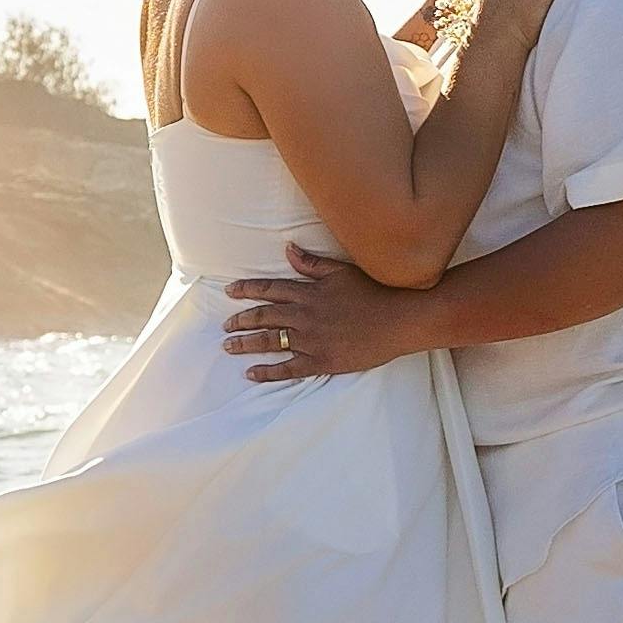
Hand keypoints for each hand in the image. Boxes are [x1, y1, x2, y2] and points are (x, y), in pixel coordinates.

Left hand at [227, 244, 432, 383]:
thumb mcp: (341, 271)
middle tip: (224, 326)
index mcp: (308, 292)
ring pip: (270, 342)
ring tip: (228, 346)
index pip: (269, 289)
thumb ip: (312, 263)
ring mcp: (311, 340)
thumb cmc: (373, 291)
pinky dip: (267, 372)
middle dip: (240, 321)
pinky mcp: (321, 361)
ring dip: (246, 344)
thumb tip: (288, 249)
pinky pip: (288, 368)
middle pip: (263, 317)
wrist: (398, 320)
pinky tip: (251, 373)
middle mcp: (304, 315)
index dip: (247, 290)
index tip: (229, 292)